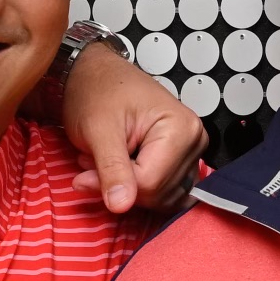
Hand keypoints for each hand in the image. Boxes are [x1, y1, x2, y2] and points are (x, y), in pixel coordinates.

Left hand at [63, 35, 209, 213]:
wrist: (96, 75)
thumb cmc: (96, 91)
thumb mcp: (98, 129)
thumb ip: (111, 168)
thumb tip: (120, 205)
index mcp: (181, 128)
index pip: (151, 182)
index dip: (115, 185)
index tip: (85, 174)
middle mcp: (194, 141)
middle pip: (158, 193)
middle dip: (120, 185)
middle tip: (92, 162)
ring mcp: (190, 153)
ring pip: (160, 198)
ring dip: (126, 186)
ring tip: (105, 159)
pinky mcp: (181, 162)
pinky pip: (163, 193)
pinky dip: (138, 188)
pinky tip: (120, 167)